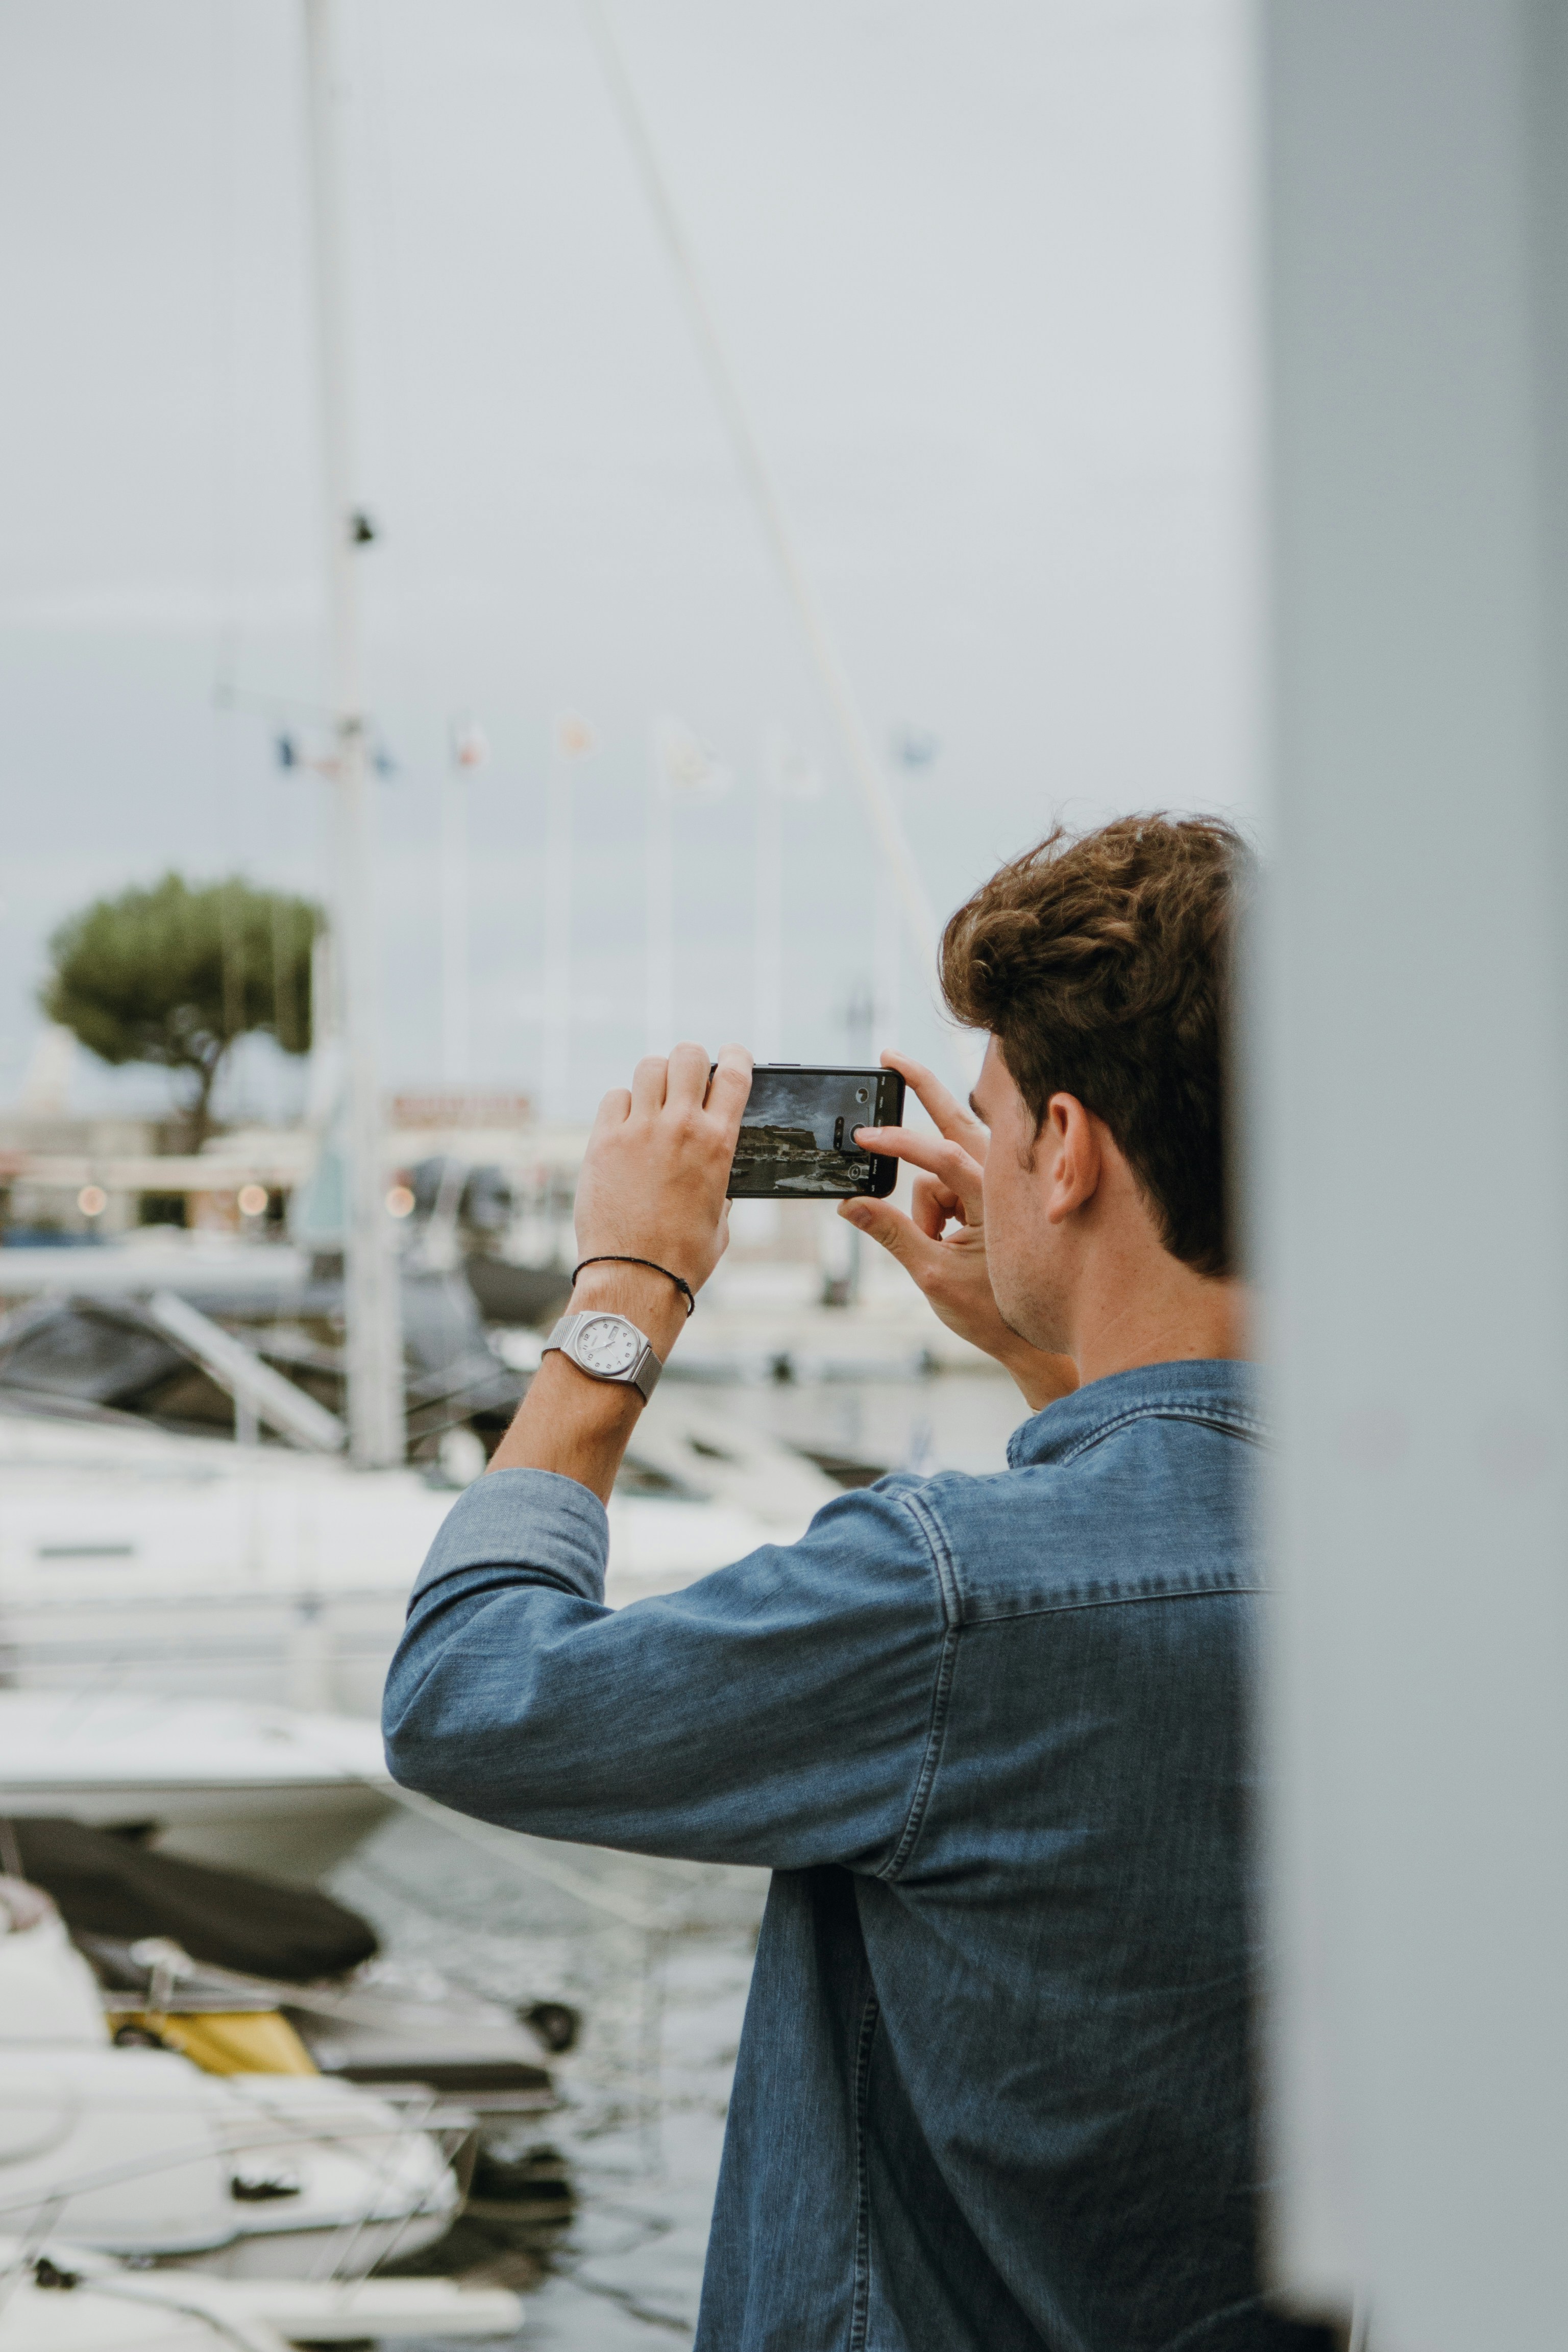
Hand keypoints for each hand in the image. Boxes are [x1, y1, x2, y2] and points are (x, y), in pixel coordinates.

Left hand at [575, 1042, 751, 1304]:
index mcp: (718, 1144)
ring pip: (648, 1067)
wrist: (634, 1278)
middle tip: (688, 1078)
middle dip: (691, 1060)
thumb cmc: (682, 1257)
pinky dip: (622, 1105)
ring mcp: (637, 1131)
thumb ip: (720, 1182)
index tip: (732, 1055)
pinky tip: (625, 1126)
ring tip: (654, 1098)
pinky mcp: (602, 1142)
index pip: (734, 1075)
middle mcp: (679, 1127)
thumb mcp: (720, 1216)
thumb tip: (715, 1172)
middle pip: (687, 1055)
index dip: (735, 1056)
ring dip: (656, 1077)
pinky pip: (614, 1098)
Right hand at [841, 1050, 1077, 1412]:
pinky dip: (935, 1209)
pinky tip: (946, 1240)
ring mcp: (998, 1186)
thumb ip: (889, 1233)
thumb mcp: (932, 1275)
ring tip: (940, 1246)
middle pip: (954, 1120)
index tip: (864, 1136)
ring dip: (927, 1203)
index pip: (942, 1156)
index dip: (900, 1143)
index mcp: (997, 1201)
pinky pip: (947, 1187)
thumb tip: (848, 1203)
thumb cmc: (993, 1310)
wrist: (1033, 1337)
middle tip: (888, 1056)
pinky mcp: (991, 1195)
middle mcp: (1003, 1183)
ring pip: (941, 1170)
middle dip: (920, 1085)